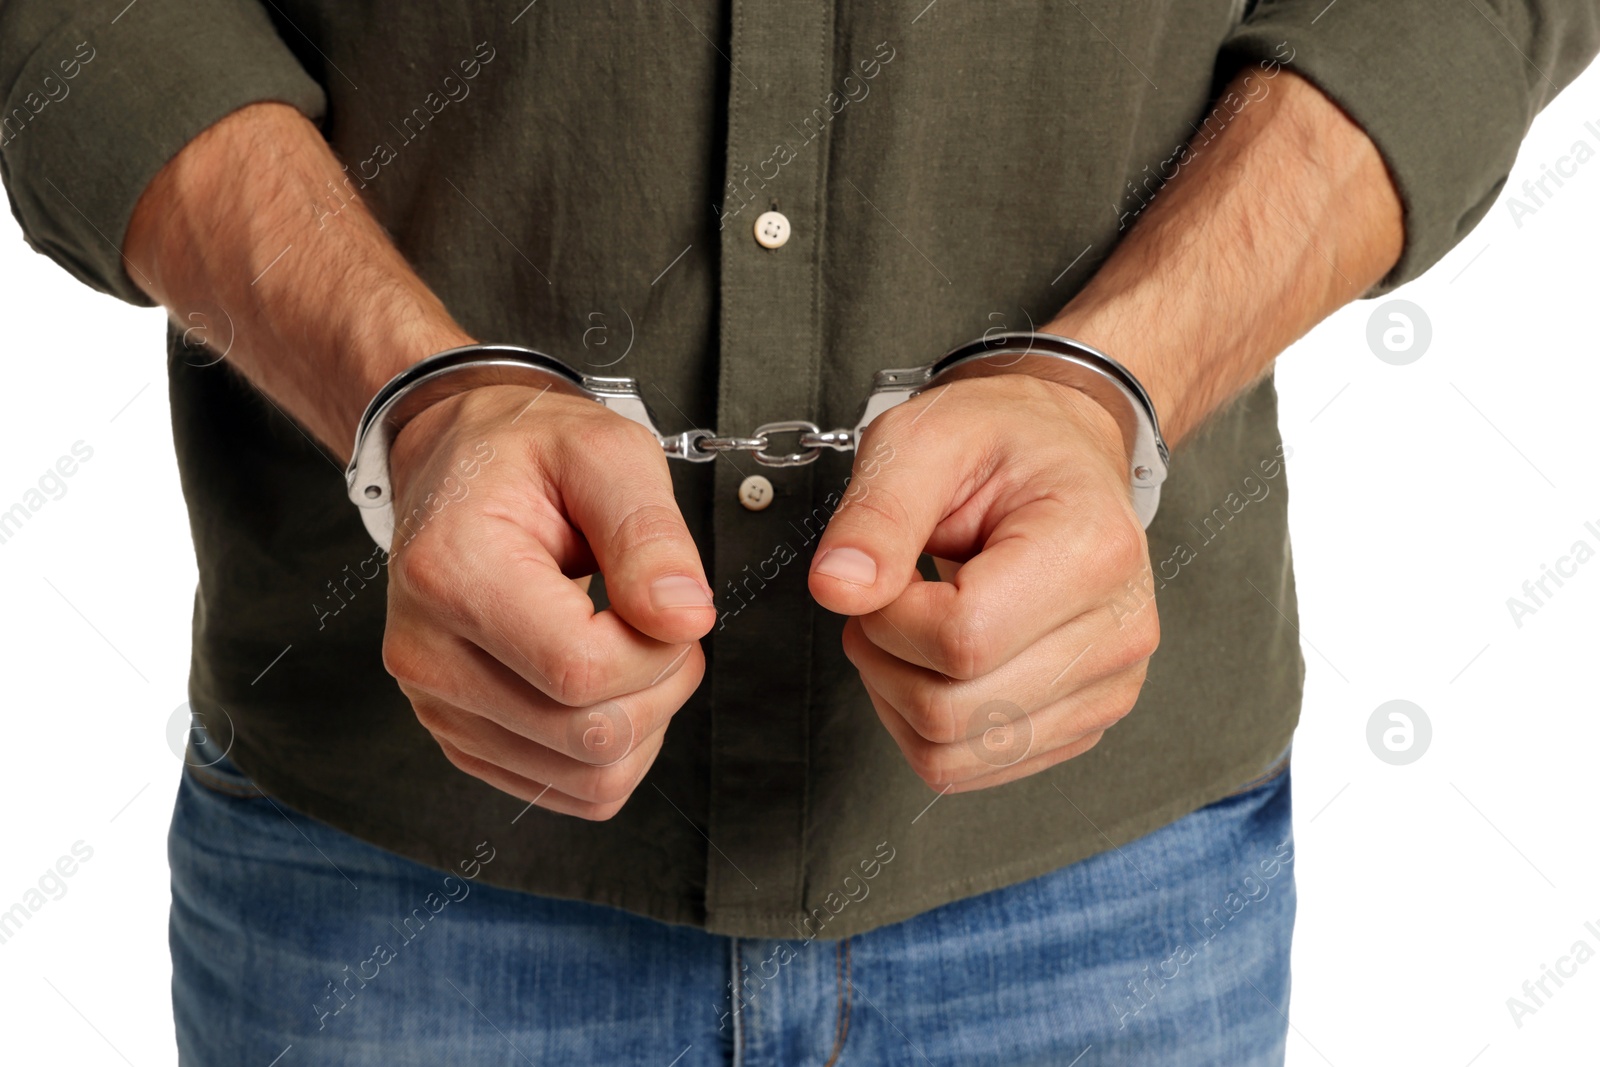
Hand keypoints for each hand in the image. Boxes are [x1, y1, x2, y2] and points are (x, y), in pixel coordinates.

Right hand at [381, 385, 715, 819]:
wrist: (457, 460)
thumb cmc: (526, 453)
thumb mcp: (606, 455)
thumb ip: (650, 536)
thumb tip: (685, 619)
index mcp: (451, 572)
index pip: (582, 671)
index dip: (656, 648)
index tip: (661, 596)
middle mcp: (427, 651)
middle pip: (590, 736)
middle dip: (660, 684)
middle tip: (654, 616)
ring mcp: (438, 704)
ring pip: (588, 779)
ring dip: (643, 720)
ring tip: (627, 642)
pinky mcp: (461, 737)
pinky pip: (568, 789)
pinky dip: (612, 747)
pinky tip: (602, 678)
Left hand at [808, 373, 1158, 791]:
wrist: (1060, 453)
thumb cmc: (1000, 441)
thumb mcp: (924, 441)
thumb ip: (876, 515)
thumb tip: (838, 590)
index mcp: (1093, 551)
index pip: (963, 640)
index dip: (891, 617)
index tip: (886, 570)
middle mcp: (1119, 632)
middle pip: (954, 712)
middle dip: (885, 659)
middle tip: (886, 596)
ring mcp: (1109, 686)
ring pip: (955, 756)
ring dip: (898, 697)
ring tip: (910, 624)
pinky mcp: (1083, 721)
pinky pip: (971, 768)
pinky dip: (925, 724)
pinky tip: (934, 660)